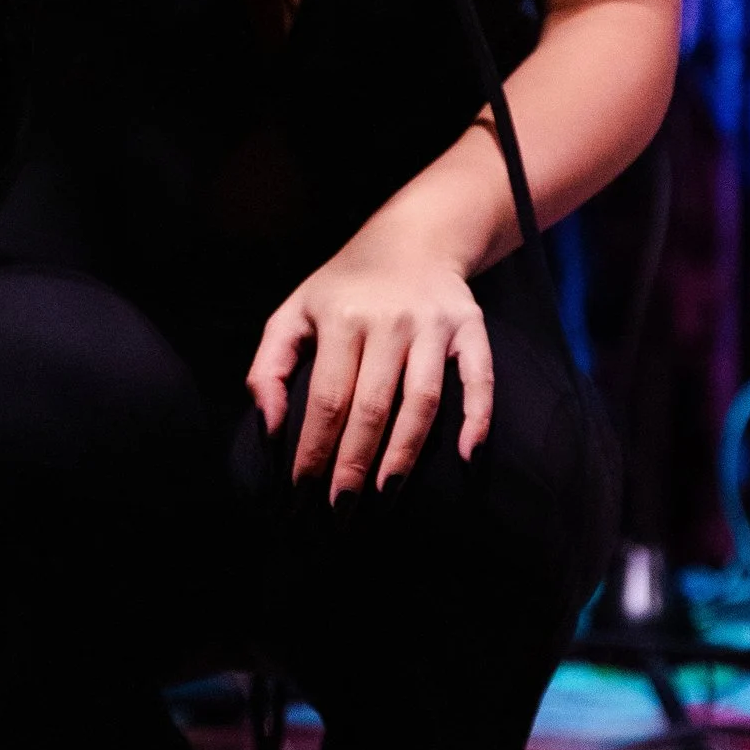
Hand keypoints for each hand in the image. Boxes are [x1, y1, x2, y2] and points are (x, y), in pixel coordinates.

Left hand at [247, 227, 494, 498]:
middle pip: (372, 407)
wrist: (413, 237)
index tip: (301, 495)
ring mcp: (433, 324)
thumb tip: (270, 427)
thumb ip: (270, 368)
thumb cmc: (343, 288)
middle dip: (354, 467)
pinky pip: (479, 377)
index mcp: (341, 316)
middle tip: (341, 512)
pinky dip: (477, 417)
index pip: (326, 400)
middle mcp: (389, 320)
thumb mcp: (294, 312)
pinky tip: (466, 456)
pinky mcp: (470, 326)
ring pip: (422, 401)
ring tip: (386, 497)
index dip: (313, 451)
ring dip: (405, 454)